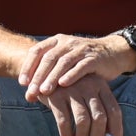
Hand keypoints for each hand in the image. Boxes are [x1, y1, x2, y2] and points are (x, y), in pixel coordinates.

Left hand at [19, 32, 135, 99]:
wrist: (113, 53)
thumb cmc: (83, 62)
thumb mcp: (65, 62)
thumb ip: (48, 74)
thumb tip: (29, 95)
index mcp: (57, 41)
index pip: (37, 51)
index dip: (28, 66)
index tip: (22, 83)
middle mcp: (68, 42)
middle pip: (49, 58)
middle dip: (38, 76)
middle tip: (31, 92)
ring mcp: (82, 49)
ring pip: (63, 62)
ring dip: (52, 77)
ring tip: (44, 91)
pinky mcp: (95, 58)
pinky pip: (81, 66)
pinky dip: (72, 75)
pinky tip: (64, 85)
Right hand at [42, 72, 124, 135]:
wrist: (46, 74)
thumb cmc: (72, 90)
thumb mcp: (88, 93)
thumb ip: (99, 109)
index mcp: (101, 85)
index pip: (114, 111)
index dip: (116, 130)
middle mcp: (89, 86)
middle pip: (99, 117)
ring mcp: (72, 90)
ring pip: (83, 120)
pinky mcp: (56, 96)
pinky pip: (64, 121)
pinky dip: (66, 134)